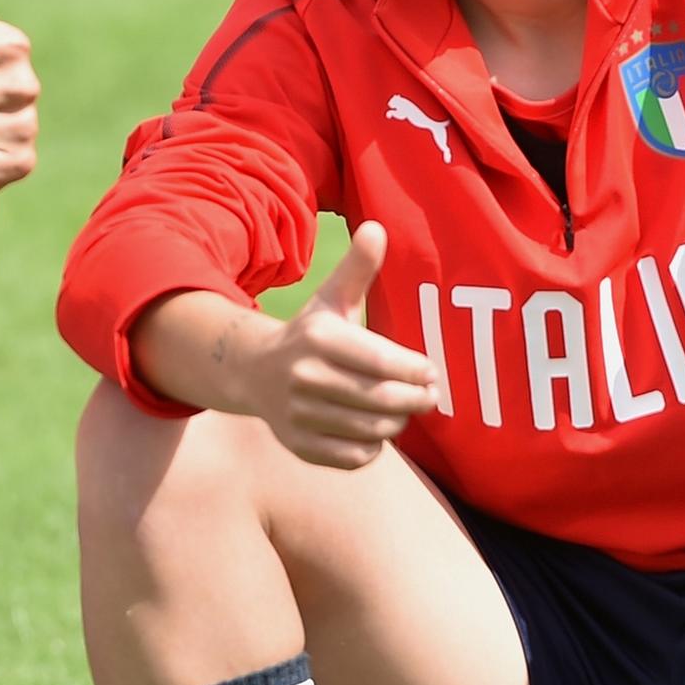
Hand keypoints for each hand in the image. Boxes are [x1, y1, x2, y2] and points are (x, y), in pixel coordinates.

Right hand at [220, 223, 441, 469]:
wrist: (253, 373)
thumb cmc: (310, 334)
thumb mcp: (331, 299)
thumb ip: (357, 268)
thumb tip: (377, 228)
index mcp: (317, 338)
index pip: (382, 361)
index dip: (416, 370)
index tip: (431, 372)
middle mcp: (303, 377)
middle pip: (381, 400)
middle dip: (416, 400)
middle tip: (430, 396)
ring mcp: (298, 414)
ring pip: (372, 430)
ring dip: (397, 423)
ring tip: (403, 410)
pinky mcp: (299, 445)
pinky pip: (354, 456)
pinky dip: (373, 447)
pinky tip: (375, 430)